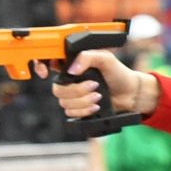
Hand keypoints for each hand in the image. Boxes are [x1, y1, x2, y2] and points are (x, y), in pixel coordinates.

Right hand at [40, 49, 154, 118]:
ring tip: (99, 97)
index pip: (47, 63)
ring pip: (64, 102)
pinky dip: (84, 111)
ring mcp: (74, 96)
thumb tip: (71, 70)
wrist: (131, 94)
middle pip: (57, 89)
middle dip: (76, 90)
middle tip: (95, 87)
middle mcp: (70, 80)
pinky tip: (96, 106)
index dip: (40, 66)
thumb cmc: (119, 74)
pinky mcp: (79, 109)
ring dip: (83, 101)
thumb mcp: (105, 59)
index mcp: (72, 65)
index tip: (44, 72)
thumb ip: (87, 57)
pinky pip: (71, 113)